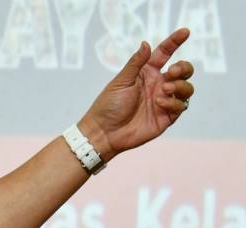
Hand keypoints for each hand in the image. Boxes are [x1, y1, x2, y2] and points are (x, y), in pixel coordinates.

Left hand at [80, 28, 194, 162]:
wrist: (104, 132)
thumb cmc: (108, 105)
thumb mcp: (121, 81)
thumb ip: (136, 63)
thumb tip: (146, 43)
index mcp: (147, 73)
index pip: (165, 53)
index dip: (175, 42)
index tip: (185, 32)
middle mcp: (158, 85)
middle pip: (183, 70)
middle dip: (184, 67)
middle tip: (173, 71)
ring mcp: (164, 100)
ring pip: (187, 87)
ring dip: (180, 85)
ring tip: (164, 90)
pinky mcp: (166, 116)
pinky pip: (181, 106)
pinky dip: (174, 102)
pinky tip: (160, 103)